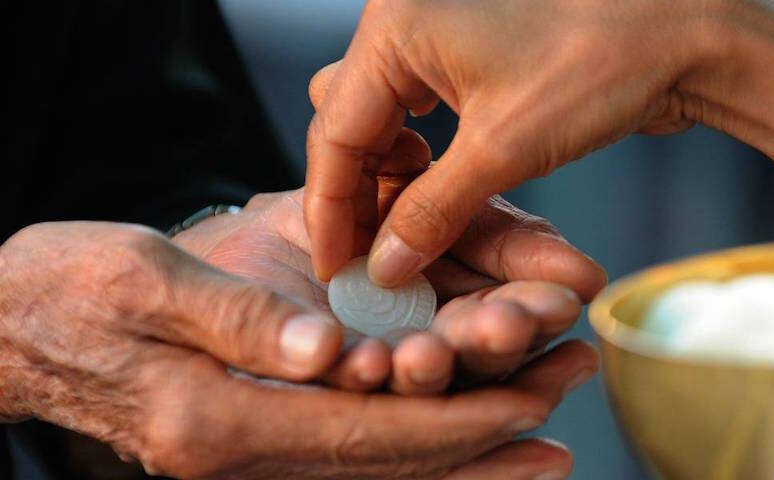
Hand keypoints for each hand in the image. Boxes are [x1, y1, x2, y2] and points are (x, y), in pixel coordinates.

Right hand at [0, 222, 598, 477]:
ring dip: (463, 446)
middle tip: (564, 414)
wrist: (20, 321)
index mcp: (217, 420)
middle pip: (386, 459)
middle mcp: (241, 451)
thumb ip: (235, 320)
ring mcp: (248, 448)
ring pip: (378, 460)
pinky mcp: (252, 427)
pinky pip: (350, 445)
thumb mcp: (141, 281)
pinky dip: (414, 438)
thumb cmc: (72, 288)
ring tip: (544, 425)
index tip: (528, 405)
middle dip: (480, 438)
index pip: (362, 435)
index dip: (452, 423)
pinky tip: (460, 420)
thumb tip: (327, 353)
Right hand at [304, 0, 773, 285]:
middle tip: (366, 256)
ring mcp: (430, 35)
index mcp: (396, 28)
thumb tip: (383, 267)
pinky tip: (429, 190)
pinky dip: (414, 158)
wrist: (681, 32)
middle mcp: (403, 23)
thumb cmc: (600, 65)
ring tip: (400, 232)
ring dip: (385, 178)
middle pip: (348, 122)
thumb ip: (432, 211)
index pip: (336, 131)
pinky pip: (411, 111)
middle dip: (354, 192)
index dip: (332, 208)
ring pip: (376, 119)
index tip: (335, 267)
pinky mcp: (458, 54)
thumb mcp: (504, 148)